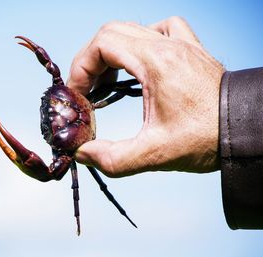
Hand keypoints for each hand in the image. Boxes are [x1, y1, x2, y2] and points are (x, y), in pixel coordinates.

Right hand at [67, 16, 224, 176]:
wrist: (248, 130)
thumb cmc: (209, 138)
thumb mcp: (156, 154)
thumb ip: (113, 158)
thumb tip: (83, 153)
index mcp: (157, 62)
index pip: (102, 45)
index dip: (81, 67)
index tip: (79, 93)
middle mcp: (168, 46)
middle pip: (112, 33)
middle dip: (91, 61)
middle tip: (87, 89)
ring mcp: (182, 45)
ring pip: (132, 30)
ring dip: (111, 52)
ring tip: (106, 81)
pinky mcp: (190, 51)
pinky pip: (161, 30)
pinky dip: (141, 41)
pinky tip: (139, 63)